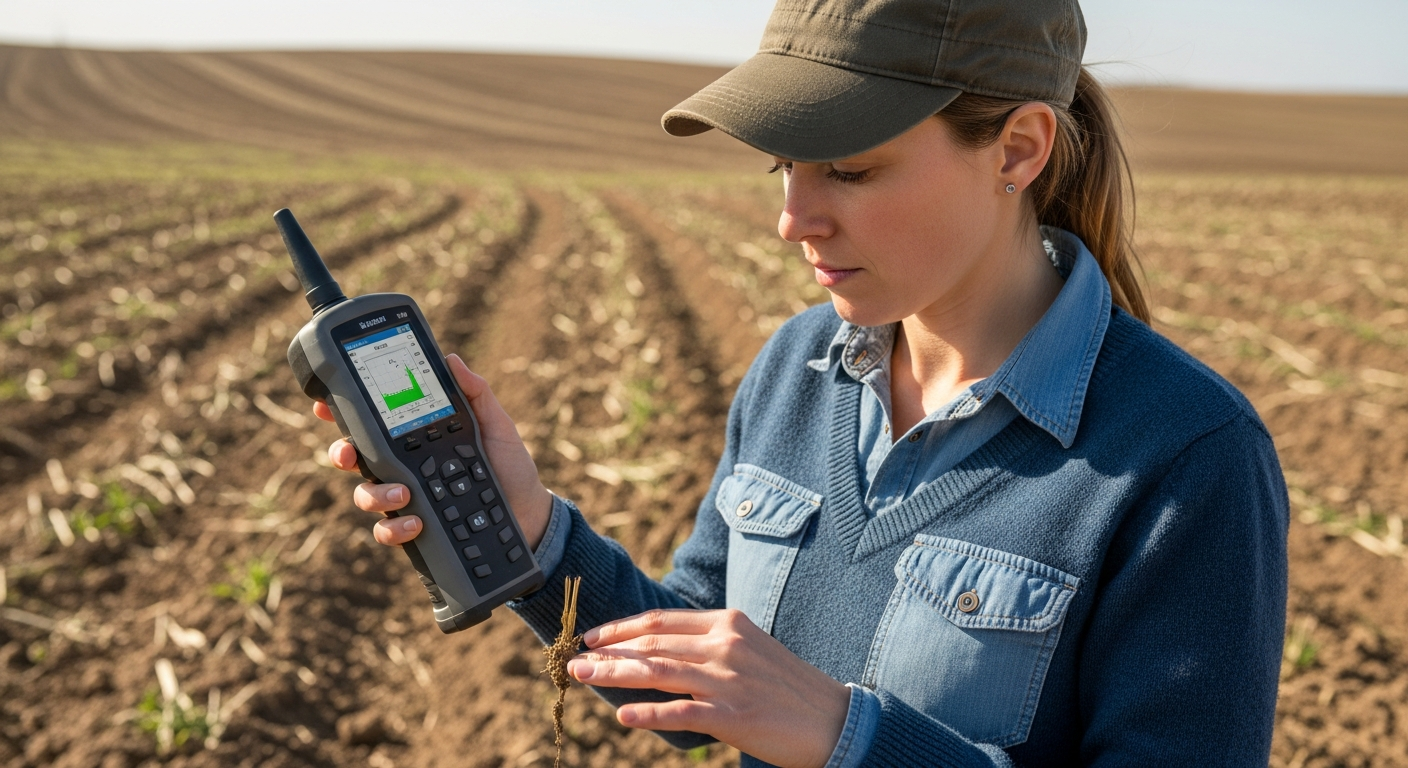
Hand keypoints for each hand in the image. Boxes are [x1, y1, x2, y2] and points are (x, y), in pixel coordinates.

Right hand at [314, 353, 552, 548]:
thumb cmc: (510, 468)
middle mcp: (404, 469)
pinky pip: (388, 531)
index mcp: (415, 440)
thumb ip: (475, 393)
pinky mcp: (415, 530)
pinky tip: (416, 522)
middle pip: (356, 459)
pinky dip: (395, 528)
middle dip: (340, 453)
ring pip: (366, 496)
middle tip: (349, 453)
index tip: (325, 404)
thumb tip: (451, 359)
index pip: (373, 425)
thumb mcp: (495, 425)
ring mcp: (406, 500)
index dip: (342, 414)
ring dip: (374, 494)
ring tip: (404, 492)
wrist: (530, 515)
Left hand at [568, 609, 849, 767]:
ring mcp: (729, 680)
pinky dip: (650, 713)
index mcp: (727, 623)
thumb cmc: (787, 687)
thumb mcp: (749, 649)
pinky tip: (623, 715)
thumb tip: (661, 649)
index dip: (622, 628)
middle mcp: (725, 645)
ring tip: (583, 676)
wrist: (833, 719)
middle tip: (574, 658)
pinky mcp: (735, 715)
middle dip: (608, 650)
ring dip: (615, 674)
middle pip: (653, 643)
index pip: (661, 621)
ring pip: (659, 671)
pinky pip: (683, 712)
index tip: (593, 637)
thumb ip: (709, 644)